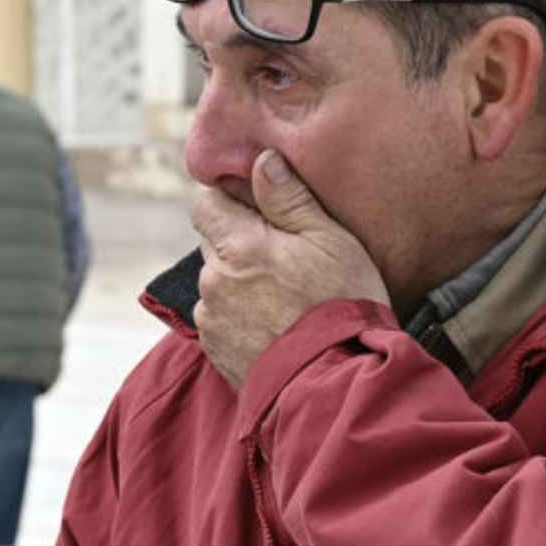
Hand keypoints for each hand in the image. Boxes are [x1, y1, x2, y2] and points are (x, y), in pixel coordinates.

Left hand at [190, 150, 388, 387]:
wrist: (335, 384)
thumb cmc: (341, 306)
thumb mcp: (331, 241)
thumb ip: (290, 199)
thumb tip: (261, 161)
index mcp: (238, 246)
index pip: (204, 203)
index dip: (228, 199)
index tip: (257, 208)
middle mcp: (213, 281)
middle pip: (215, 244)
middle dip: (241, 243)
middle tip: (286, 257)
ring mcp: (212, 321)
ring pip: (219, 285)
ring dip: (242, 284)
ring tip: (287, 300)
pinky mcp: (216, 353)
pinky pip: (222, 320)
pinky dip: (243, 318)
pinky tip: (278, 327)